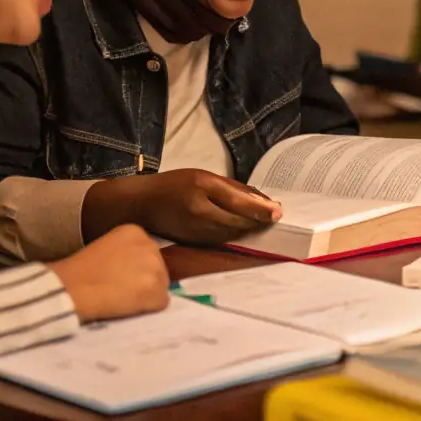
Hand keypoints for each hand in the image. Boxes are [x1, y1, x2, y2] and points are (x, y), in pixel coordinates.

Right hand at [49, 223, 169, 322]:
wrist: (73, 288)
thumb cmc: (79, 270)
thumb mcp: (105, 246)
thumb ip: (124, 252)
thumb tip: (133, 268)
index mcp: (135, 231)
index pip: (147, 252)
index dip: (135, 268)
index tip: (120, 276)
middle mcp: (150, 245)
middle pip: (157, 267)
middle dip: (144, 279)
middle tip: (123, 289)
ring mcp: (156, 268)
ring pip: (161, 285)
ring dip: (147, 294)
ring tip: (123, 299)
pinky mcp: (157, 290)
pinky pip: (161, 303)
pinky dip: (148, 308)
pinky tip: (129, 307)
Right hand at [138, 169, 281, 245]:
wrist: (141, 205)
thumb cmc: (173, 185)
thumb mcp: (202, 177)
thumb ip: (232, 188)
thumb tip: (262, 200)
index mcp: (202, 188)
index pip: (238, 202)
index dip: (260, 209)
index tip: (279, 211)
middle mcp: (200, 212)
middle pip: (238, 221)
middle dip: (258, 221)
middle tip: (275, 216)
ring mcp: (196, 231)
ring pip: (232, 233)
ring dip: (249, 229)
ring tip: (263, 222)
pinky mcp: (194, 243)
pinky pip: (222, 240)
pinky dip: (235, 235)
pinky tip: (243, 230)